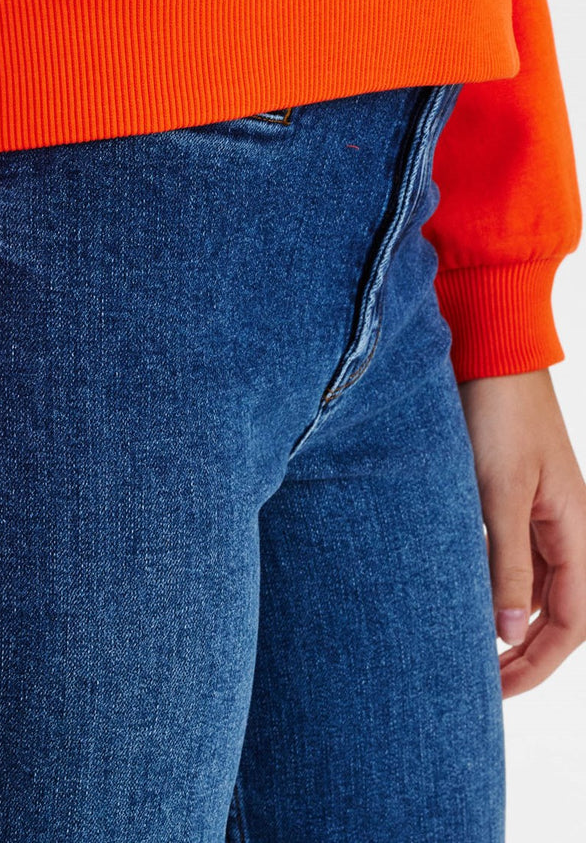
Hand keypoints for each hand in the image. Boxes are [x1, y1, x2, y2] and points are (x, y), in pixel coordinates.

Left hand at [459, 368, 585, 697]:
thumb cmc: (498, 412)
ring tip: (467, 651)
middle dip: (523, 654)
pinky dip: (495, 582)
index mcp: (575, 530)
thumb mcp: (498, 492)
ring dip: (508, 620)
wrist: (491, 347)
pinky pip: (514, 555)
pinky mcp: (514, 492)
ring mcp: (541, 509)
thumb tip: (510, 635)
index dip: (536, 664)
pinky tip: (464, 595)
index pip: (570, 623)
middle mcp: (565, 525)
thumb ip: (506, 563)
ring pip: (535, 585)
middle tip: (480, 685)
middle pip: (557, 612)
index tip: (497, 692)